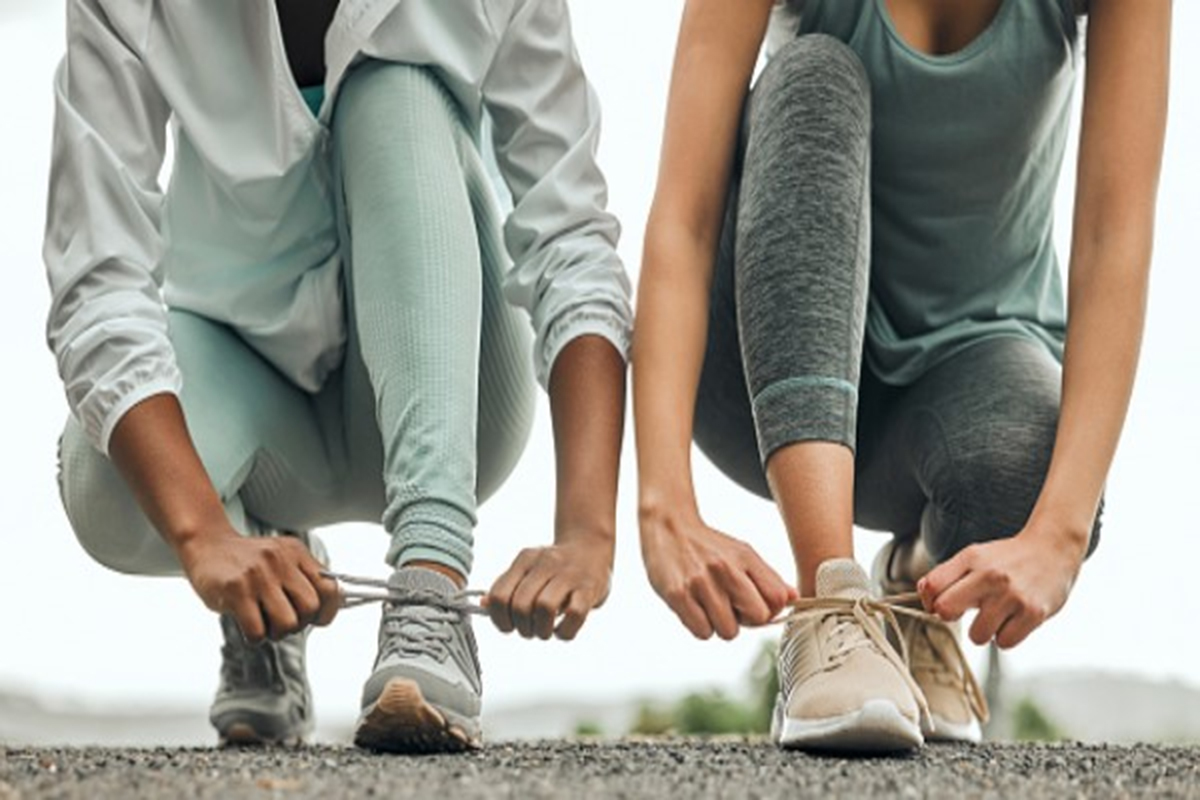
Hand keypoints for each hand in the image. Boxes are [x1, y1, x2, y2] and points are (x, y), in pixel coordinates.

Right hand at [177, 529, 339, 642]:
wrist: (207, 545)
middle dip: (300, 623)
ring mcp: (258, 575)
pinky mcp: (235, 590)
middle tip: (282, 621)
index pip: (329, 587)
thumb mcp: (282, 558)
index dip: (327, 610)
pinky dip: (255, 637)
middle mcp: (280, 561)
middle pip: (310, 608)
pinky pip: (258, 630)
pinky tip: (248, 625)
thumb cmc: (247, 560)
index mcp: (296, 553)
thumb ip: (305, 577)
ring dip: (277, 633)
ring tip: (265, 624)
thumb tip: (331, 607)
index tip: (315, 619)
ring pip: (287, 622)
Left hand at [486, 536, 613, 640]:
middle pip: (521, 604)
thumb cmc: (554, 567)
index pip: (499, 595)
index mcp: (525, 559)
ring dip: (541, 630)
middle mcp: (545, 563)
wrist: (591, 546)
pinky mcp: (589, 588)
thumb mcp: (527, 569)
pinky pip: (574, 614)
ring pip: (544, 607)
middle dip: (522, 627)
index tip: (508, 626)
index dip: (499, 619)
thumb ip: (506, 586)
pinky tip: (563, 629)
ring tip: (545, 631)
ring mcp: (569, 575)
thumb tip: (483, 605)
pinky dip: (564, 631)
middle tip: (529, 630)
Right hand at [640, 509, 795, 640]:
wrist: (667, 527)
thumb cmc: (707, 546)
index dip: (769, 610)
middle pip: (757, 617)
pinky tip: (694, 607)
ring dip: (719, 624)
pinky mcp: (678, 595)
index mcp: (745, 558)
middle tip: (729, 607)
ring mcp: (701, 582)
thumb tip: (793, 598)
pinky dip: (699, 626)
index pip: (777, 599)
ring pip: (728, 631)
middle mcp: (726, 569)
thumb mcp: (741, 553)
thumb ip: (768, 578)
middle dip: (745, 620)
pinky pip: (702, 632)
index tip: (753, 606)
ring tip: (708, 605)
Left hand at [917, 526, 1087, 648]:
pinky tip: (1014, 619)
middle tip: (968, 610)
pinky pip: (1004, 643)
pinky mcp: (1033, 613)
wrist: (1053, 549)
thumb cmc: (1008, 558)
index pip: (931, 586)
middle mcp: (989, 576)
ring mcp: (1012, 596)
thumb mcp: (975, 556)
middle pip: (946, 611)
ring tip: (998, 613)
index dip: (929, 601)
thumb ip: (947, 574)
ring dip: (985, 630)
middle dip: (952, 616)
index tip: (939, 604)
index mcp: (971, 559)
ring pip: (977, 636)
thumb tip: (924, 596)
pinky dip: (1007, 636)